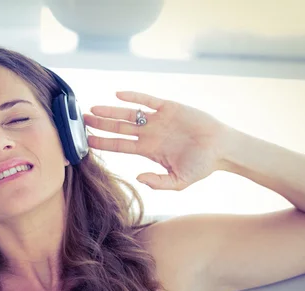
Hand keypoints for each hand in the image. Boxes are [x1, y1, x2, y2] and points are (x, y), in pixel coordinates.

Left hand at [83, 91, 236, 190]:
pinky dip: (135, 96)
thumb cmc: (201, 166)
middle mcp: (149, 133)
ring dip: (111, 110)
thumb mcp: (179, 182)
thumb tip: (138, 178)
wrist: (222, 149)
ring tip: (93, 109)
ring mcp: (158, 120)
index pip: (119, 145)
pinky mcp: (170, 107)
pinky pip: (148, 100)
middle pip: (119, 128)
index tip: (86, 141)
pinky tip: (119, 94)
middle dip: (100, 124)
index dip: (103, 143)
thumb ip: (158, 182)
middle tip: (82, 120)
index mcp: (148, 150)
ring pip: (129, 113)